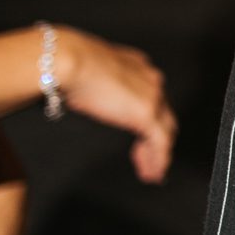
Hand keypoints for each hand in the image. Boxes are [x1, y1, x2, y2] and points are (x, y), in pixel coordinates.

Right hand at [56, 29, 175, 183]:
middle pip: (163, 117)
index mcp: (138, 68)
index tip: (142, 136)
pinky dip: (159, 159)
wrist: (71, 61)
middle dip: (157, 140)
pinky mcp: (146, 113)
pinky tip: (153, 172)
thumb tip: (87, 96)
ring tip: (152, 172)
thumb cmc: (69, 65)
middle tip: (149, 160)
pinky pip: (160, 143)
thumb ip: (98, 85)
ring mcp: (152, 97)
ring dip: (158, 155)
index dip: (149, 120)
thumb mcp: (89, 74)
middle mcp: (151, 81)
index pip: (152, 99)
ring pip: (165, 131)